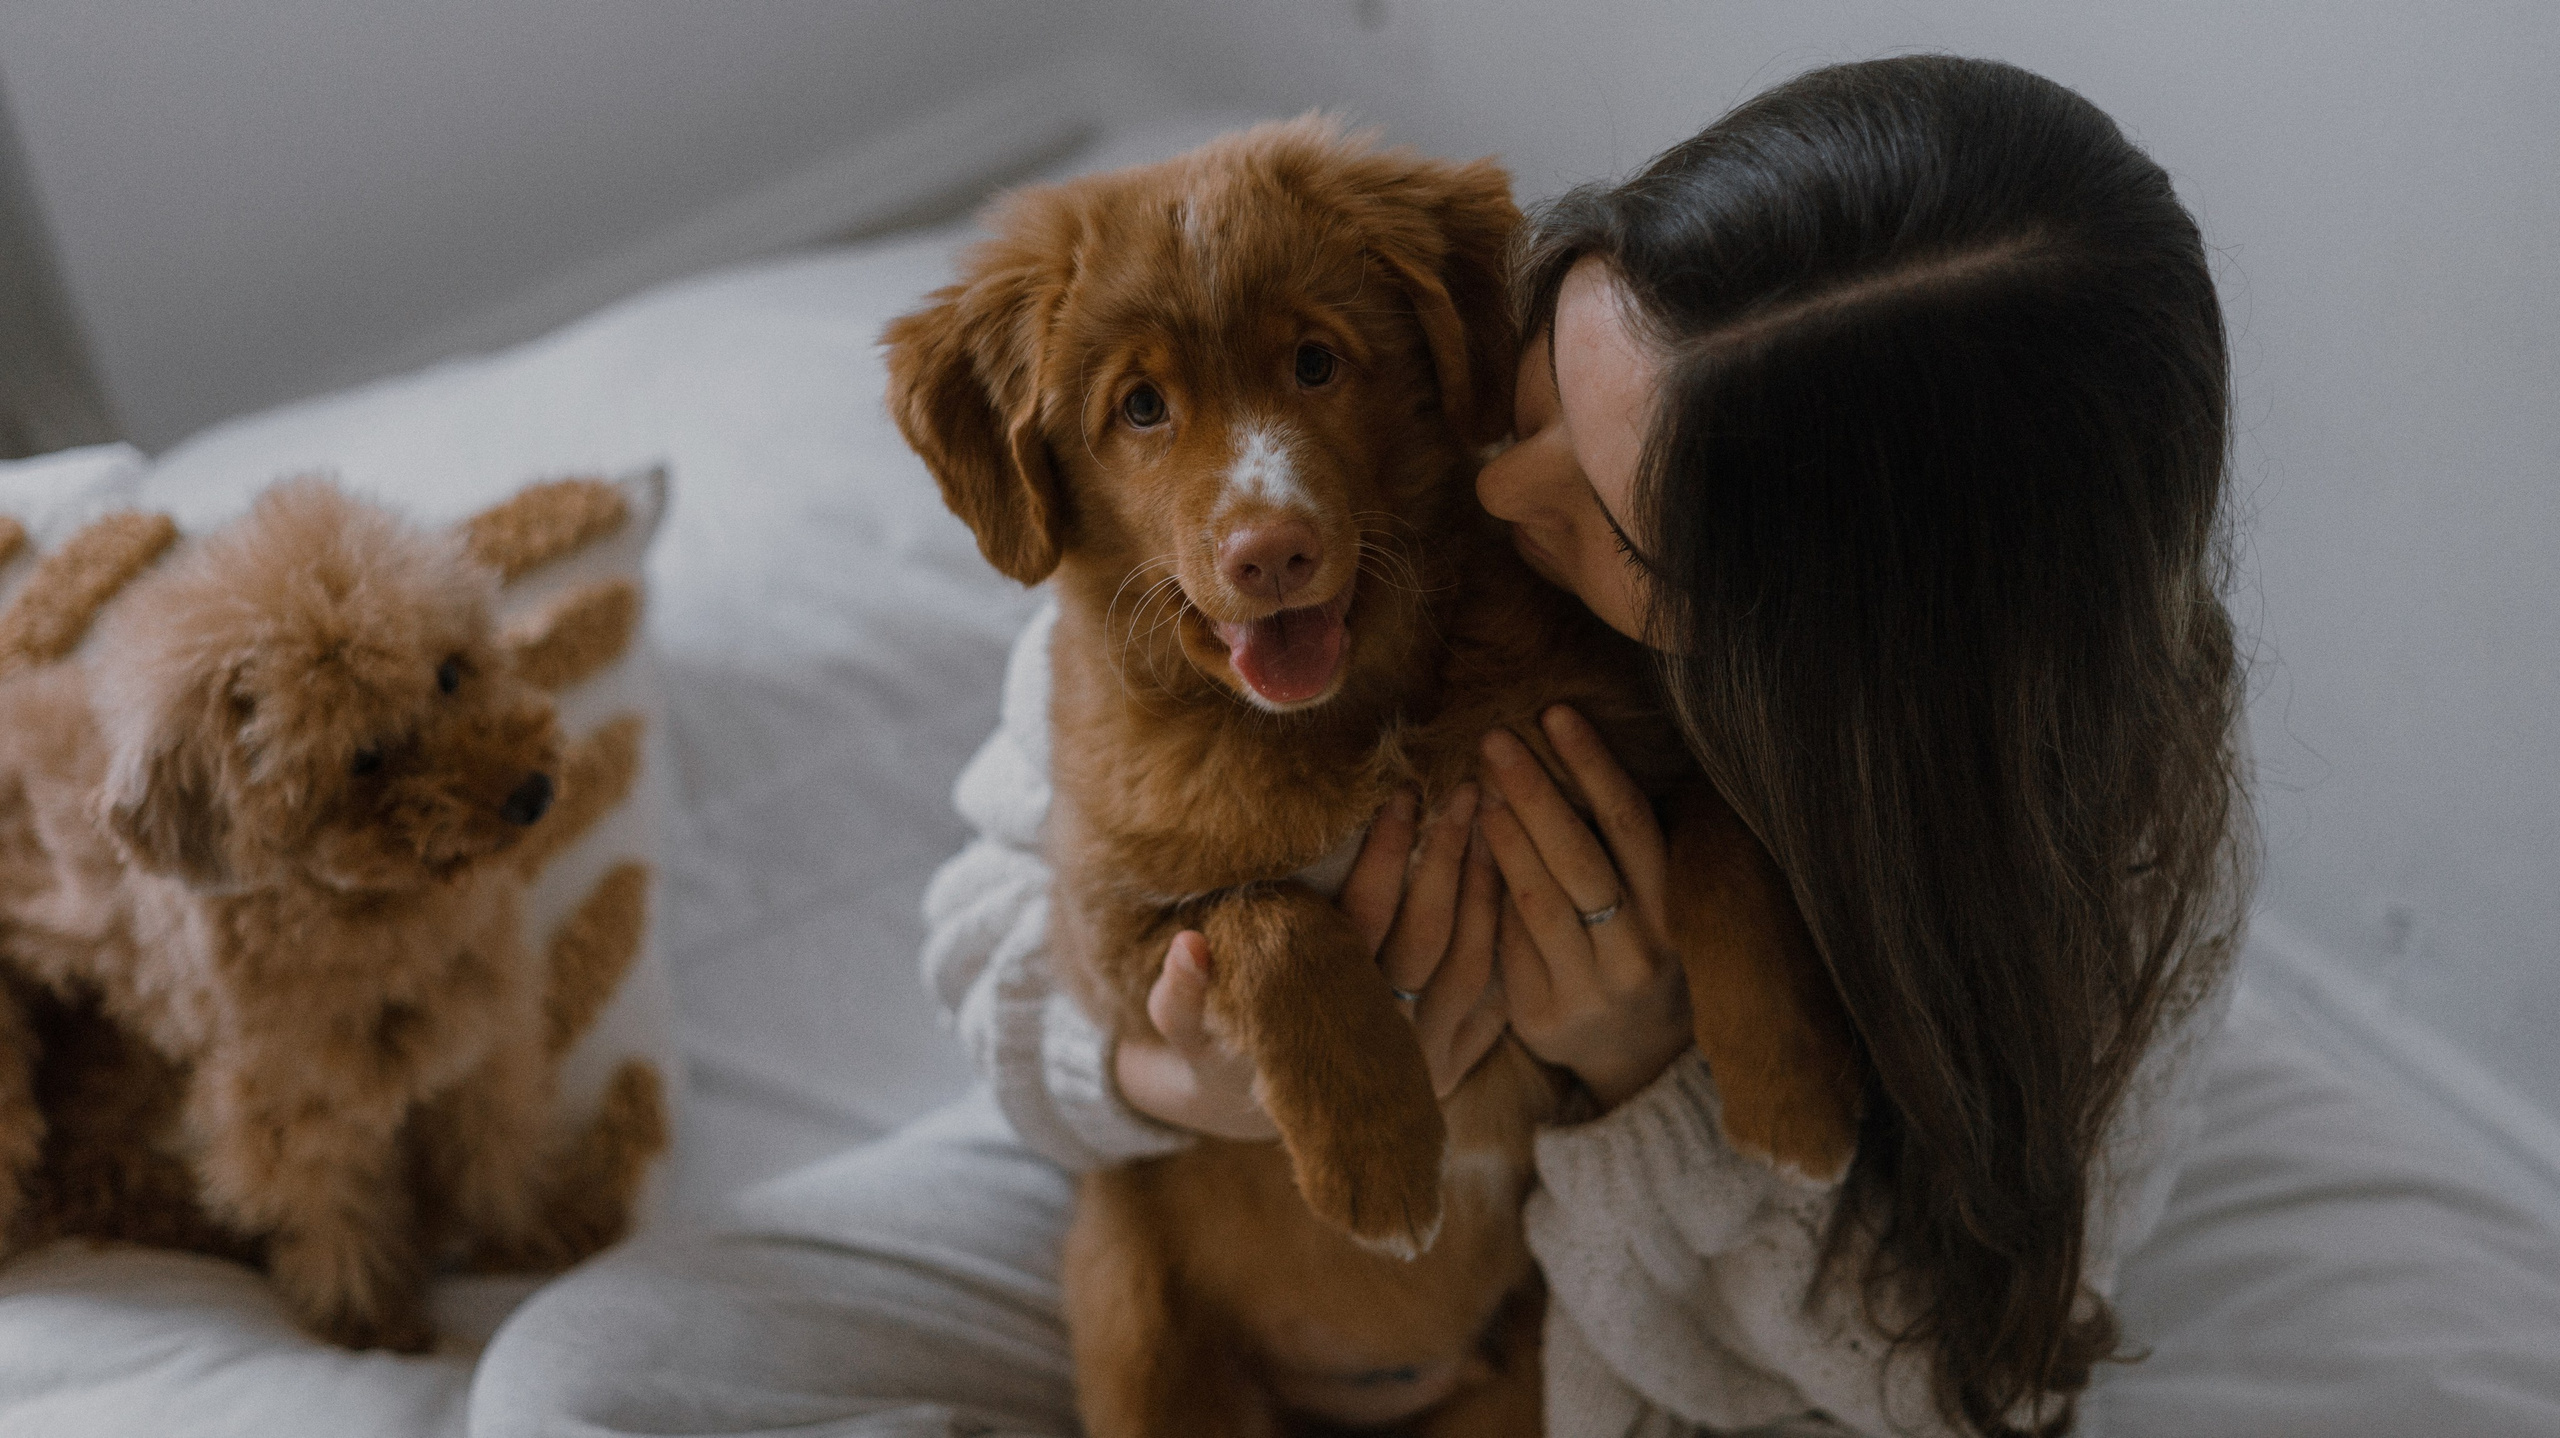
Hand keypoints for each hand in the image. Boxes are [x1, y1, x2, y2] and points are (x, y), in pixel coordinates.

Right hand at [1113, 787, 1509, 1138]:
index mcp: (1320, 1012)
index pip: (1365, 920)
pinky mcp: (1449, 1072)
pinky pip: (1494, 1007)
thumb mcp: (1182, 1030)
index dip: (1385, 857)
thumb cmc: (1215, 1052)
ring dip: (1484, 892)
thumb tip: (1188, 947)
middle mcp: (1379, 1040)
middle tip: (1463, 792)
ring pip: (1472, 968)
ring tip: (1490, 823)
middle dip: (1448, 859)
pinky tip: (1512, 887)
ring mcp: (1422, 1063)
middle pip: (1429, 937)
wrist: (1250, 1113)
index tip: (1401, 794)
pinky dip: (1507, 947)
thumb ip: (1179, 993)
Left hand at [1478, 706, 1692, 1111]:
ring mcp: (1591, 989)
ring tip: (1477, 789)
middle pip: (1582, 859)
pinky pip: (1512, 948)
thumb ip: (1612, 845)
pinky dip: (1489, 897)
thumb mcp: (1646, 902)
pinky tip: (1465, 853)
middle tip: (1495, 738)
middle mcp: (1637, 951)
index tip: (1556, 713)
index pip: (1631, 824)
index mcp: (1672, 911)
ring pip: (1541, 904)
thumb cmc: (1633, 952)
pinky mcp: (1545, 1016)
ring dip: (1505, 841)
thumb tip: (1556, 751)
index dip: (1595, 765)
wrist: (1637, 1060)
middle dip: (1536, 792)